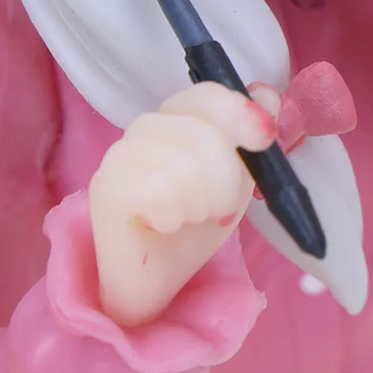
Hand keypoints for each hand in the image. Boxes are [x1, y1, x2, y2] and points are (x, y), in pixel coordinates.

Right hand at [89, 82, 278, 327]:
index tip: (265, 139)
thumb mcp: (238, 177)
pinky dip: (176, 219)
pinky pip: (163, 193)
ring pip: (185, 166)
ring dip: (201, 204)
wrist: (160, 278)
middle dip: (226, 180)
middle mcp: (145, 128)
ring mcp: (120, 155)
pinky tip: (164, 227)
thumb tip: (265, 93)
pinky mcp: (106, 187)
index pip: (206, 95)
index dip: (240, 112)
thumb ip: (250, 137)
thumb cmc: (197, 224)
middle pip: (204, 135)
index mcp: (178, 118)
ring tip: (190, 217)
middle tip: (218, 208)